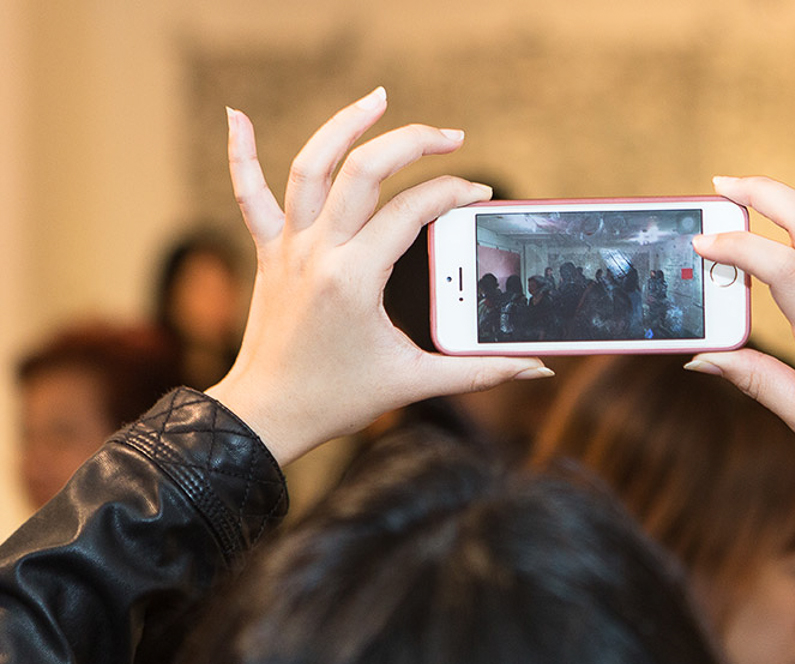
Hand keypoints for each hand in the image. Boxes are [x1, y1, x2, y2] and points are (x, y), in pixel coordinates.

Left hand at [205, 88, 550, 465]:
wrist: (267, 414)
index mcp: (354, 280)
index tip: (477, 195)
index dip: (451, 194)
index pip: (411, 212)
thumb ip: (480, 372)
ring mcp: (288, 248)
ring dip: (344, 126)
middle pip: (364, 172)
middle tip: (451, 135)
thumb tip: (537, 369)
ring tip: (379, 99)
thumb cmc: (337, 400)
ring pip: (310, 168)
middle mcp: (318, 253)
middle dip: (412, 143)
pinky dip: (240, 154)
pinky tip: (237, 116)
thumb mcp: (414, 383)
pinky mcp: (268, 253)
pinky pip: (250, 195)